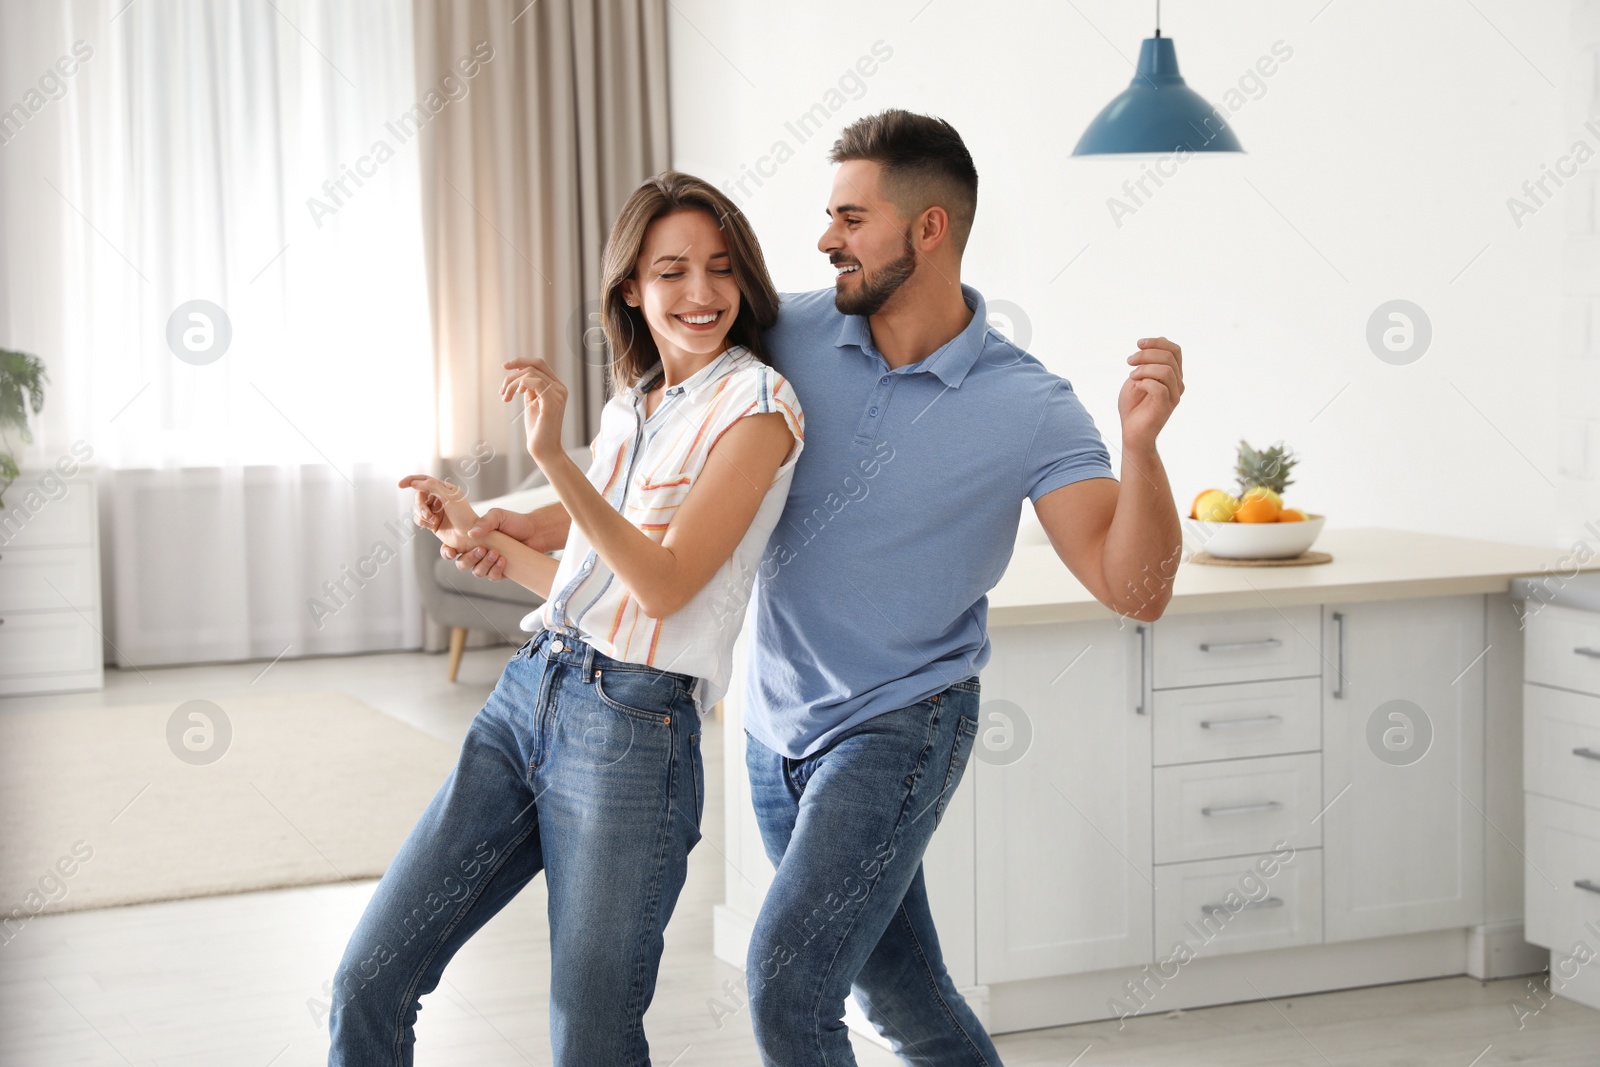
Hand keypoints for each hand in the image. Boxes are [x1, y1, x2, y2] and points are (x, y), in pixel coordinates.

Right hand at [399, 474, 479, 552]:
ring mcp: (435, 510)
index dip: (411, 480)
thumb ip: (432, 487)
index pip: (424, 480)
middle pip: (418, 496)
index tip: (400, 485)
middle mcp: (439, 498)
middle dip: (420, 506)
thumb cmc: (463, 516)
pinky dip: (423, 522)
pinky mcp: (431, 522)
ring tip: (433, 522)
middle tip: (429, 515)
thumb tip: (415, 482)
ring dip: (422, 516)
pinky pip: (418, 519)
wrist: (469, 536)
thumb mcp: (450, 498)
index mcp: (445, 488)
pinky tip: (432, 525)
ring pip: (417, 508)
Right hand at [440, 507, 538, 581]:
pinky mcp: (500, 572)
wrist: (535, 532)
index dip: (447, 552)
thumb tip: (471, 533)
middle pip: (462, 564)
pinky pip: (492, 577)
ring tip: (496, 553)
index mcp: (470, 540)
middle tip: (482, 550)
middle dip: (469, 559)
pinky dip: (495, 570)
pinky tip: (503, 561)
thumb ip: (485, 521)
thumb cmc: (514, 522)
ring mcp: (487, 564)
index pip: (451, 548)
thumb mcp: (498, 516)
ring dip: (485, 564)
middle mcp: (476, 553)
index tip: (452, 551)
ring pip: (477, 572)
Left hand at [501, 358, 566, 463]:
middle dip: (512, 376)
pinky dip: (521, 385)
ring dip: (512, 383)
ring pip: (531, 374)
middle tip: (502, 392)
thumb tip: (520, 373)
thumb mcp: (531, 402)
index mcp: (556, 387)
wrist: (543, 449)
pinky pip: (535, 382)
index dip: (521, 361)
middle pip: (533, 367)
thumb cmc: (537, 428)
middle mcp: (560, 388)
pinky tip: (515, 395)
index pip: (539, 364)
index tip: (504, 366)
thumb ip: (529, 388)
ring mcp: (558, 395)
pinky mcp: (552, 403)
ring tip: (505, 397)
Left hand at [1120, 336, 1183, 451]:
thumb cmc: (1133, 406)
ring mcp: (1174, 395)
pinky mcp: (1166, 406)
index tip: (1138, 344)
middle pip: (1169, 357)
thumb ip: (1148, 361)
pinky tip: (1136, 386)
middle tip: (1129, 361)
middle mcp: (1177, 384)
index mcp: (1172, 375)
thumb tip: (1161, 340)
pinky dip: (1145, 382)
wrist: (1131, 432)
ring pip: (1166, 370)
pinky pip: (1160, 387)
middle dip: (1145, 354)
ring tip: (1131, 376)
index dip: (1157, 342)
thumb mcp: (1137, 377)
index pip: (1174, 350)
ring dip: (1144, 368)